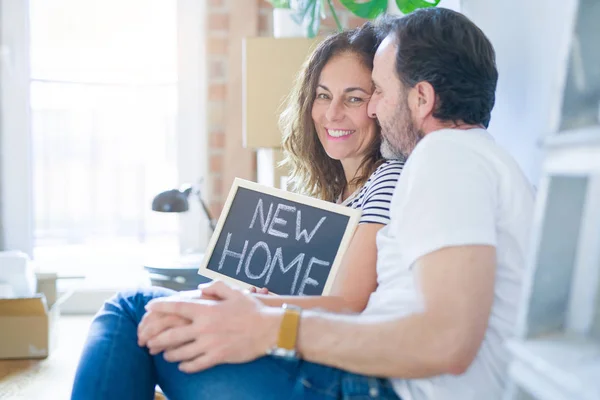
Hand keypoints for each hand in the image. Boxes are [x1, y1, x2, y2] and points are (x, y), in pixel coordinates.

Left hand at [144, 281, 282, 372]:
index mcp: (207, 309)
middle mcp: (204, 327)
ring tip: (164, 354)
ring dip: (168, 354)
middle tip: (148, 341)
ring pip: (180, 353)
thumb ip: (215, 287)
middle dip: (155, 338)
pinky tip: (182, 366)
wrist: (270, 329)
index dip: (160, 306)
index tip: (149, 307)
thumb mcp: (235, 292)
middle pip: (171, 335)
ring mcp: (210, 344)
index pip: (176, 307)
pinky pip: (195, 365)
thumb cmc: (253, 310)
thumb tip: (200, 289)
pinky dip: (185, 366)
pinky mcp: (217, 357)